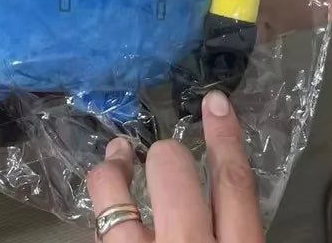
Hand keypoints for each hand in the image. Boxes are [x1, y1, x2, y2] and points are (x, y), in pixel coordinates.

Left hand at [87, 90, 263, 242]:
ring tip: (118, 155)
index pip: (234, 183)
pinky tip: (105, 196)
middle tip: (165, 153)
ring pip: (117, 195)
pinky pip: (97, 224)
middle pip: (173, 172)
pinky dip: (101, 203)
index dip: (225, 137)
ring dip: (116, 168)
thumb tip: (223, 201)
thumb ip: (234, 232)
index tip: (215, 102)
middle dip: (166, 154)